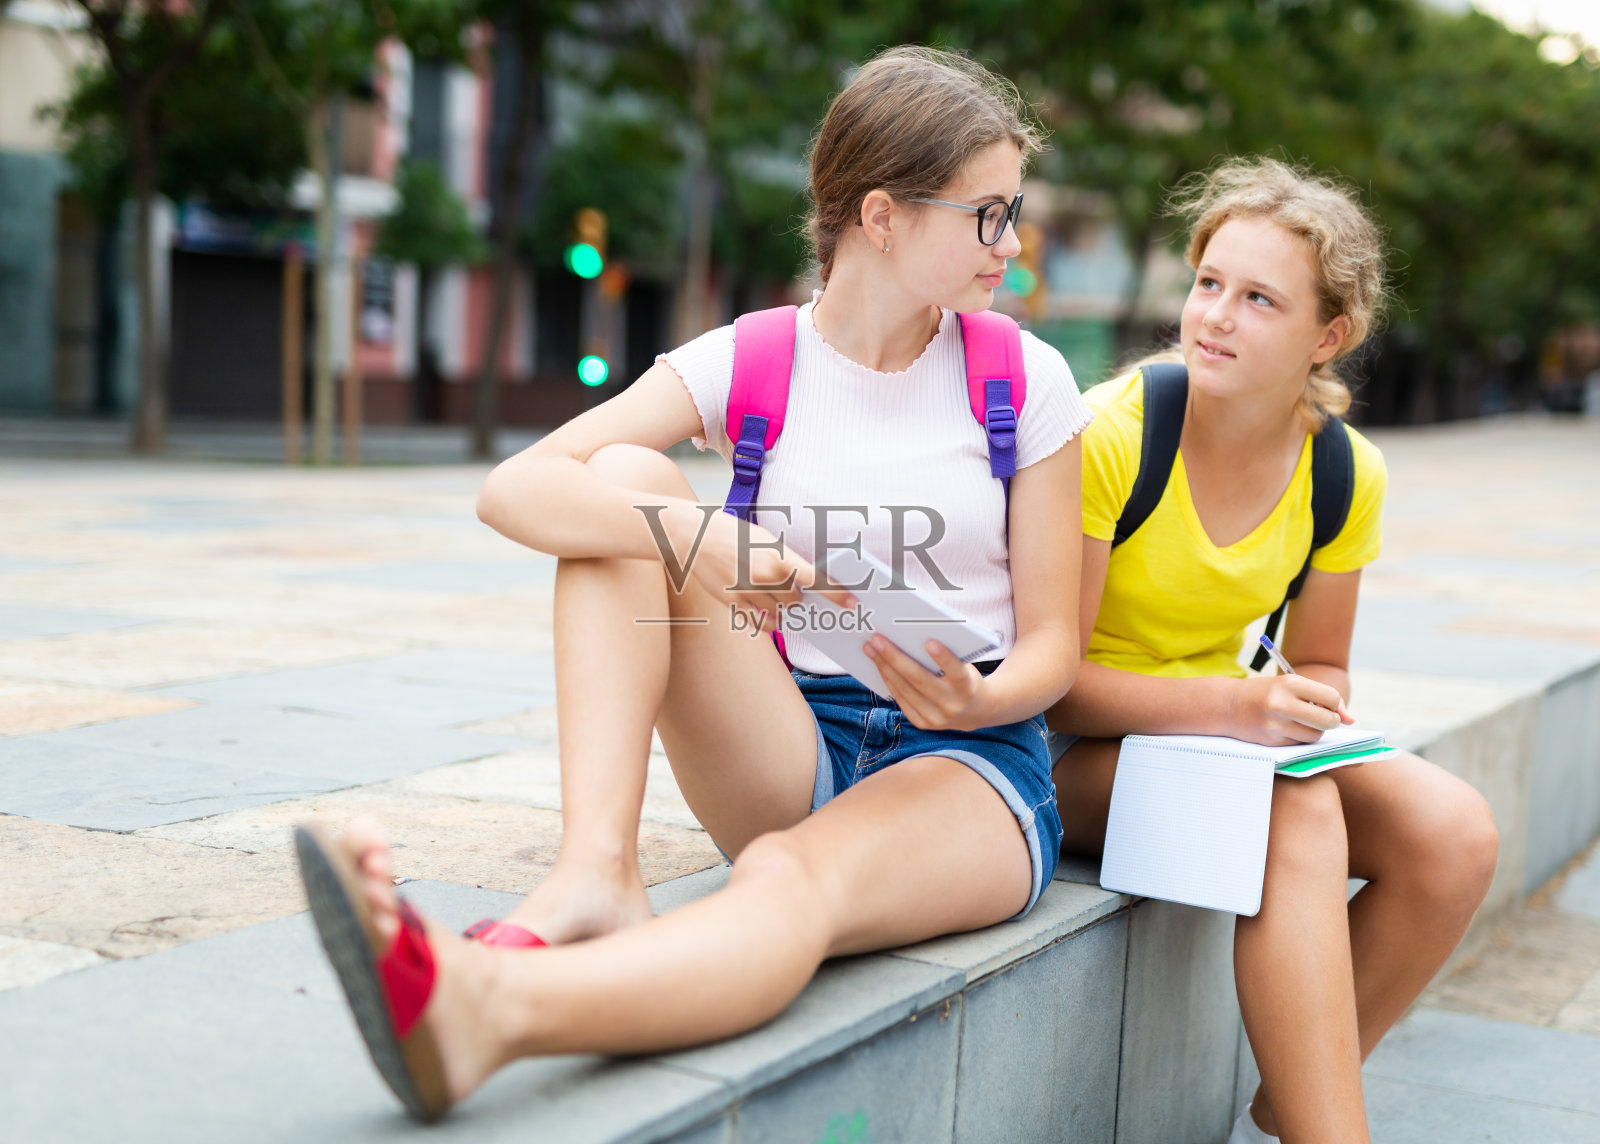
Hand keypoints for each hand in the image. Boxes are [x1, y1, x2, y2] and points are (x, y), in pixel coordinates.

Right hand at [671, 507, 853, 632]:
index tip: (851, 602)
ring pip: (780, 612)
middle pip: (797, 600)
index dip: (836, 593)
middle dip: (800, 598)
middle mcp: (764, 574)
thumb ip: (784, 559)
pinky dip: (769, 621)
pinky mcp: (732, 602)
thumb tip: (805, 579)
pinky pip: (760, 622)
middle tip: (798, 592)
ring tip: (775, 596)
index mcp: (776, 554)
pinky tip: (768, 612)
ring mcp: (748, 591)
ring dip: (784, 609)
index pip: (815, 578)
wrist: (693, 536)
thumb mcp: (763, 538)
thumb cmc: (731, 534)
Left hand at [865, 636, 991, 730]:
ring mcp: (936, 718)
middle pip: (920, 680)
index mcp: (968, 688)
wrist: (976, 711)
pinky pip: (901, 699)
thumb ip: (948, 657)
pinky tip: (879, 665)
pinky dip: (889, 680)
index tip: (930, 642)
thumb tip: (914, 637)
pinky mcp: (923, 723)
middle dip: (895, 658)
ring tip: (870, 649)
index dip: (944, 659)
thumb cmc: (967, 678)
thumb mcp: (966, 667)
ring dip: (884, 667)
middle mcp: (952, 705)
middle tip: (877, 639)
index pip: (956, 673)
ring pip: (905, 690)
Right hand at [1226, 674, 1352, 745]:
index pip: (1331, 698)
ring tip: (1298, 722)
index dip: (1335, 706)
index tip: (1328, 707)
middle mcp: (1282, 703)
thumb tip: (1350, 720)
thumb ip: (1321, 698)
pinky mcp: (1271, 741)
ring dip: (1314, 732)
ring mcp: (1276, 725)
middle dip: (1330, 722)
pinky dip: (1299, 740)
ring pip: (1315, 736)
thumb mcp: (1290, 685)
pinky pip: (1300, 745)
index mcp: (1289, 683)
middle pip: (1327, 721)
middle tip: (1321, 719)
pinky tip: (1285, 730)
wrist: (1226, 705)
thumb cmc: (1265, 693)